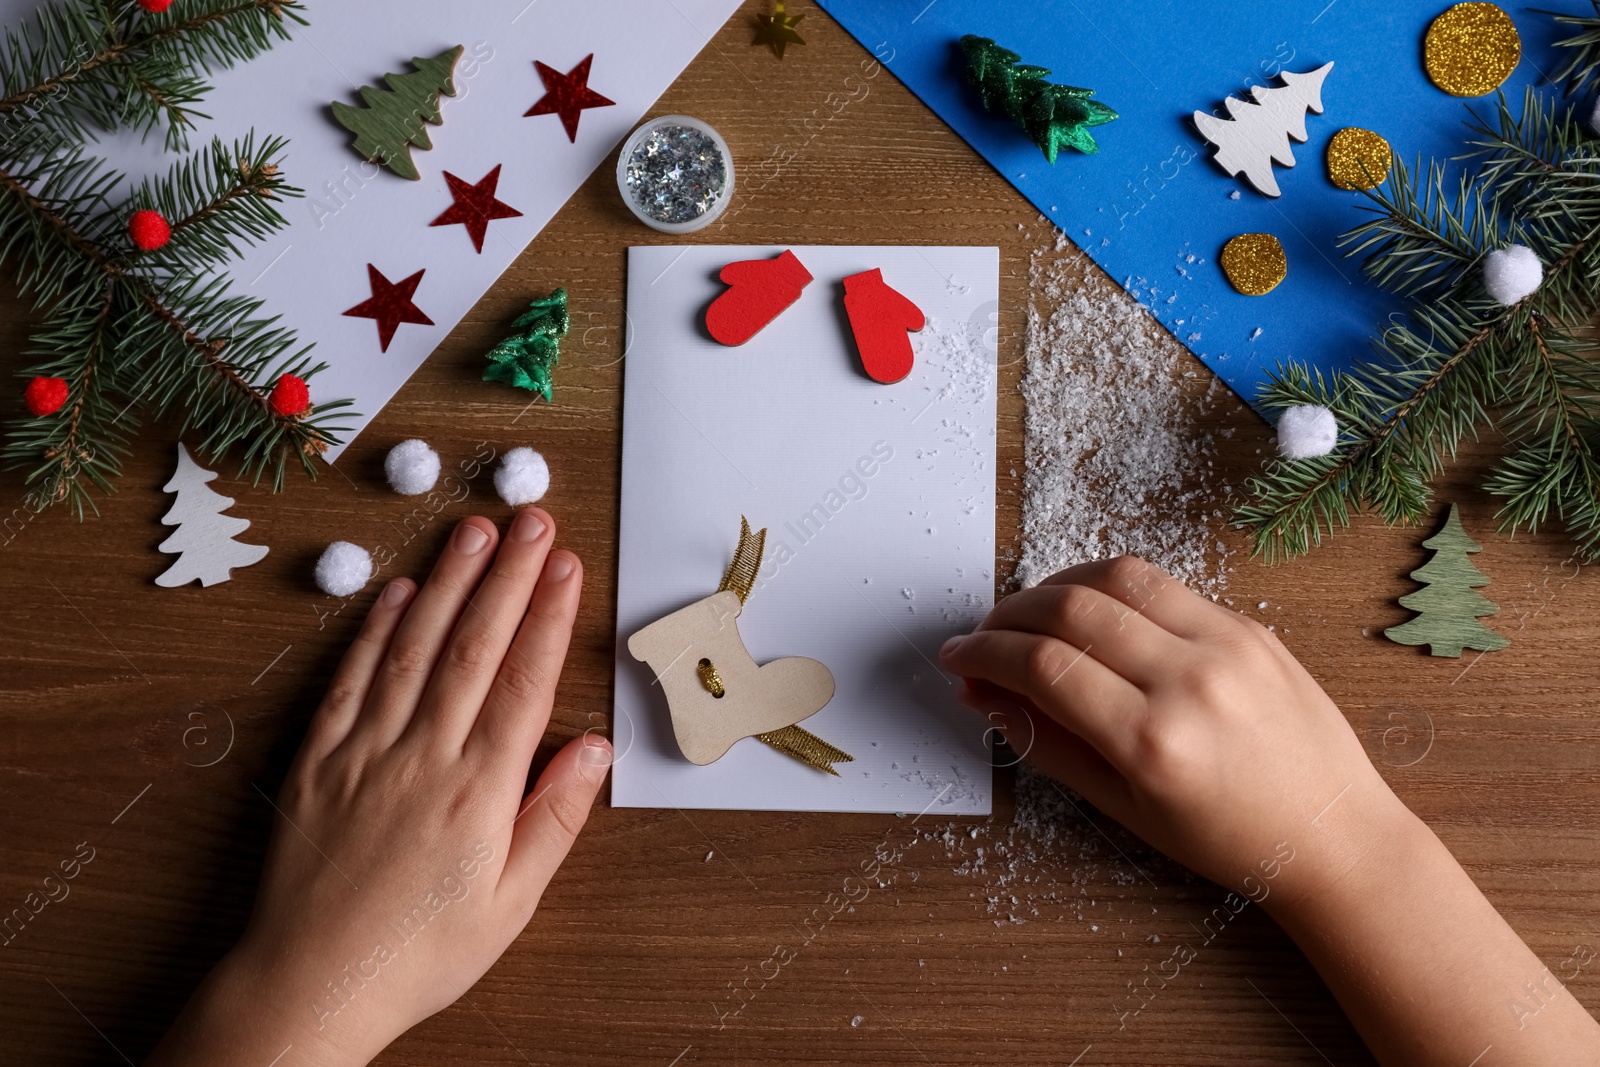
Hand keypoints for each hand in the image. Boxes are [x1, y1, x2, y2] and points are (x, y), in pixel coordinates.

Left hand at [148, 510, 611, 1066]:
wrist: (312, 984)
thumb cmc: (419, 953)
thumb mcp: (510, 904)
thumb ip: (554, 819)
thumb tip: (595, 749)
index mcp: (478, 791)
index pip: (524, 680)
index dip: (548, 615)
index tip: (567, 565)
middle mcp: (423, 756)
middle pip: (474, 646)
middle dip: (508, 575)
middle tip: (532, 519)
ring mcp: (365, 751)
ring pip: (414, 648)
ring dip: (447, 583)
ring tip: (475, 532)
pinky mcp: (318, 759)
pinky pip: (350, 680)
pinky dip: (374, 631)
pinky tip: (397, 591)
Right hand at [939, 556, 1401, 909]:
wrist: (1332, 832)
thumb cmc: (1232, 838)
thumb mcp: (1125, 808)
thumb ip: (1048, 744)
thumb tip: (985, 696)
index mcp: (1154, 743)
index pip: (1043, 667)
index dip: (985, 654)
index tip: (958, 657)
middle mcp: (1190, 682)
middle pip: (1069, 610)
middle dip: (1008, 615)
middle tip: (984, 634)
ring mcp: (1225, 645)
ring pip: (1114, 577)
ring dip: (1054, 585)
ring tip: (1029, 614)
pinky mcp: (1248, 625)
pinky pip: (1161, 583)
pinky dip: (1108, 585)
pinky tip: (1087, 607)